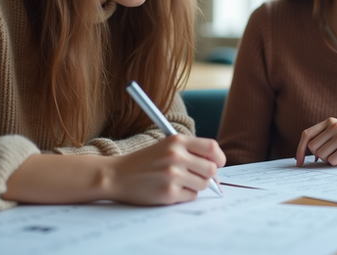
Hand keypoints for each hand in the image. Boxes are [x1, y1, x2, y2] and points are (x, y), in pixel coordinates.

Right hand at [105, 134, 225, 204]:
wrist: (117, 176)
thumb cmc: (144, 162)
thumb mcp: (166, 146)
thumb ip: (190, 152)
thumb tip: (216, 168)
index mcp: (177, 141)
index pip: (211, 147)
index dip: (219, 157)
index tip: (218, 163)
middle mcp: (176, 156)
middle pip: (211, 169)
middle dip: (208, 175)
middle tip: (197, 176)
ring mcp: (172, 175)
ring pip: (203, 184)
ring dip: (195, 185)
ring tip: (179, 182)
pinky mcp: (168, 193)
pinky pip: (191, 196)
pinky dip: (184, 195)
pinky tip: (169, 189)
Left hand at [295, 117, 336, 166]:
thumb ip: (323, 137)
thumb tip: (304, 155)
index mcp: (329, 121)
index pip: (307, 135)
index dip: (300, 149)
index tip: (299, 162)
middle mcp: (334, 126)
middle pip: (313, 148)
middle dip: (319, 156)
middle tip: (332, 155)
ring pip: (321, 155)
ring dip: (330, 159)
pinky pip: (332, 161)